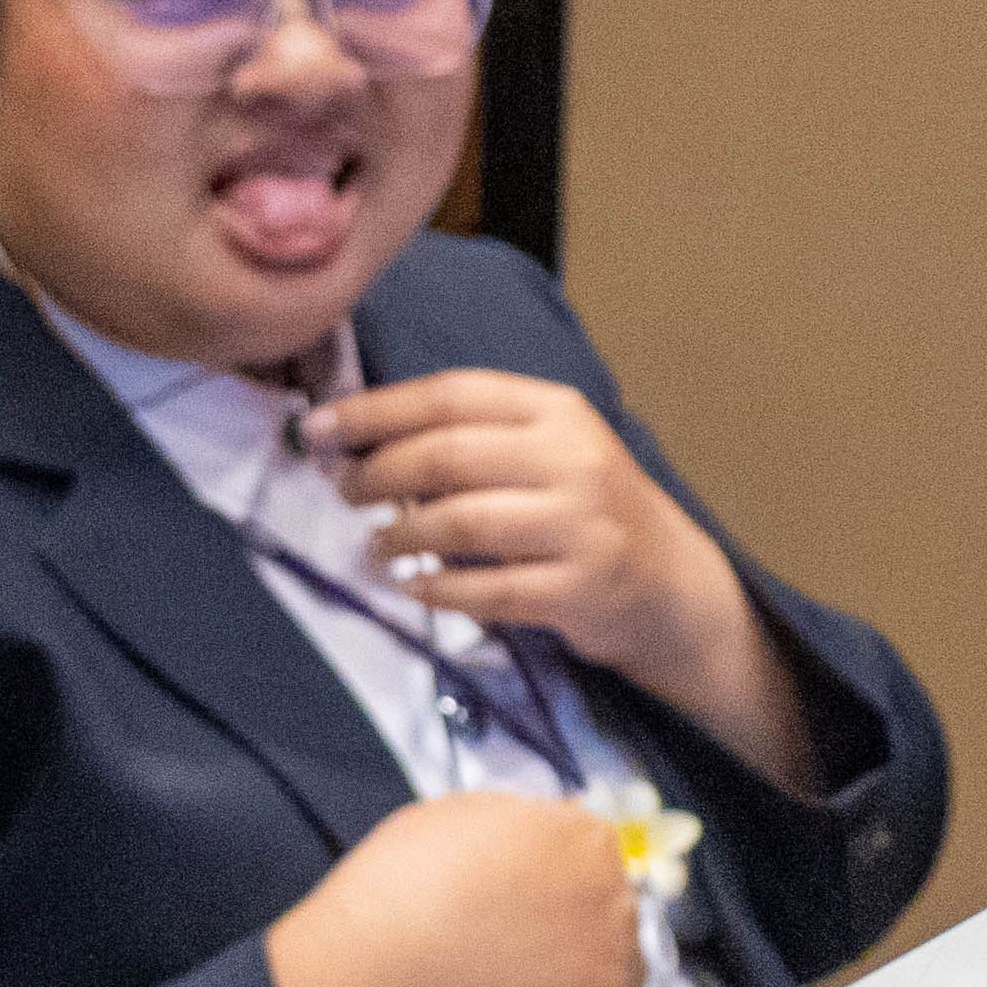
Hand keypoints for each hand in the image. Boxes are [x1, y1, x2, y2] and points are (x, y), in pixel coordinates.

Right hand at [261, 791, 646, 986]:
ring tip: (511, 982)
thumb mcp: (462, 814)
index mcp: (588, 838)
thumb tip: (547, 829)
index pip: (590, 853)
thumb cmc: (405, 887)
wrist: (382, 971)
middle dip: (567, 924)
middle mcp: (618, 896)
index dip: (547, 876)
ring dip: (578, 975)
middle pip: (607, 911)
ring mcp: (616, 965)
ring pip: (614, 969)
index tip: (512, 897)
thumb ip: (523, 822)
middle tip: (504, 942)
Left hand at [309, 369, 815, 791]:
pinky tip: (414, 588)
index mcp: (557, 411)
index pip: (450, 395)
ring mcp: (580, 526)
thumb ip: (472, 438)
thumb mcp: (546, 451)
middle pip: (446, 456)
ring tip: (377, 546)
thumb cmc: (586, 510)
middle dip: (377, 474)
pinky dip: (437, 590)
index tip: (317, 429)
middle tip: (344, 493)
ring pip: (460, 522)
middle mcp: (573, 459)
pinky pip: (487, 589)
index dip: (374, 411)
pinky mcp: (580, 589)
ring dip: (400, 536)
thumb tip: (358, 438)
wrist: (669, 582)